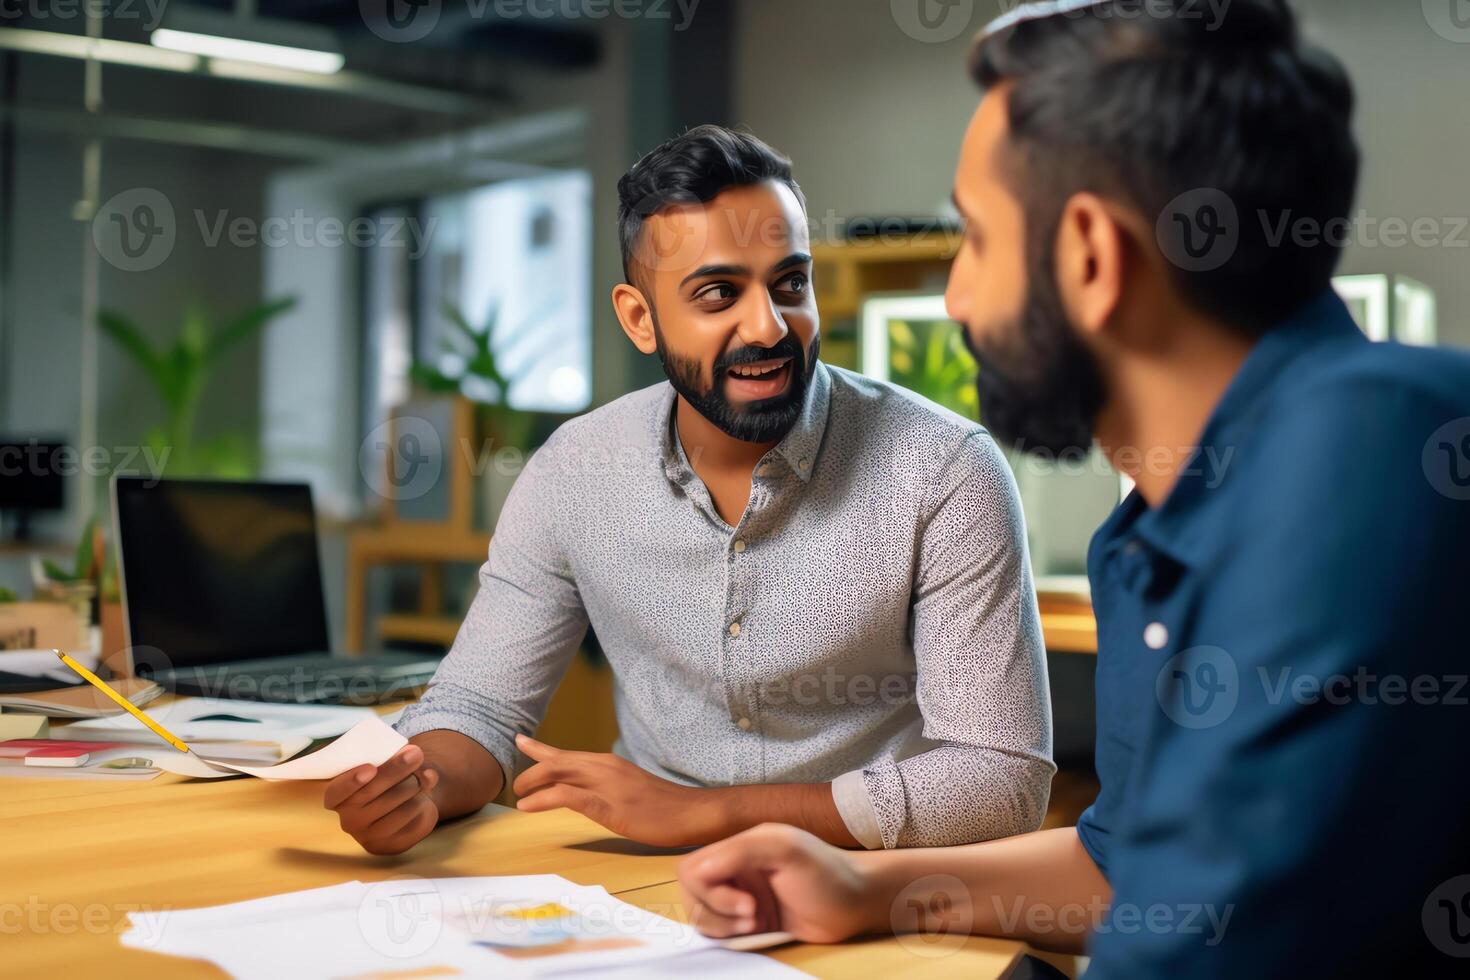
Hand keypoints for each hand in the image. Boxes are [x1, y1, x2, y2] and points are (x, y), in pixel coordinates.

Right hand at [324, 744, 439, 854]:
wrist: (407, 803)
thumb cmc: (392, 778)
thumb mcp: (392, 763)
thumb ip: (404, 760)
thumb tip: (424, 768)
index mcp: (338, 798)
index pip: (336, 793)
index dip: (351, 781)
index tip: (371, 768)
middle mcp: (349, 820)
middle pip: (372, 794)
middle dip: (397, 770)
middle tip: (416, 754)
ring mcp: (369, 837)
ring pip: (397, 808)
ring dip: (415, 788)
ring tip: (420, 780)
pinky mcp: (391, 846)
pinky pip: (413, 821)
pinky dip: (423, 805)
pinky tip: (422, 798)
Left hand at [512, 734, 720, 846]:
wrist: (695, 813)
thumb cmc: (667, 807)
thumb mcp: (632, 792)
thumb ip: (609, 789)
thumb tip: (588, 796)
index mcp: (609, 764)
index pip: (568, 753)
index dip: (540, 747)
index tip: (520, 740)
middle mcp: (605, 767)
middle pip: (558, 759)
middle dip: (531, 768)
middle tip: (514, 783)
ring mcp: (607, 785)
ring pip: (559, 772)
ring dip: (532, 782)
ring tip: (517, 796)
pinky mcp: (610, 806)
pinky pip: (569, 796)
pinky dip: (544, 799)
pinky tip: (528, 806)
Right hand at [678, 824, 877, 942]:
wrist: (855, 903)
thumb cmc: (827, 873)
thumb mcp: (786, 849)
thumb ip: (740, 851)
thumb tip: (700, 871)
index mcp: (738, 848)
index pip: (693, 870)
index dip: (710, 893)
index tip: (746, 905)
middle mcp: (735, 871)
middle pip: (691, 895)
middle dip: (715, 911)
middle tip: (751, 916)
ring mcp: (740, 897)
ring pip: (701, 915)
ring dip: (722, 926)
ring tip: (756, 923)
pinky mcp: (749, 922)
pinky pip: (719, 931)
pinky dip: (728, 936)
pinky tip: (756, 931)